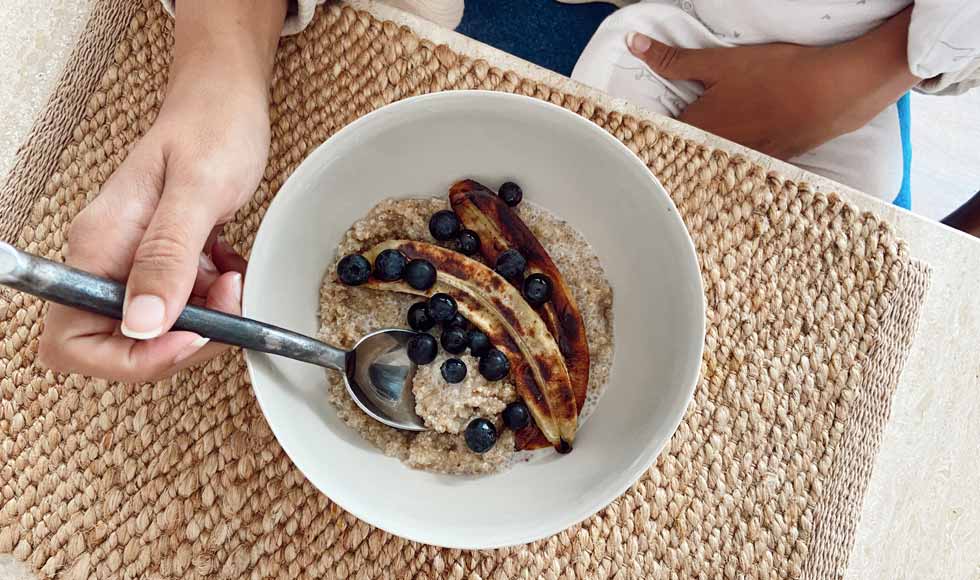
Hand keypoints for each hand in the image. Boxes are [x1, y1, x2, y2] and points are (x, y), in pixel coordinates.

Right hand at [38, 0, 286, 381]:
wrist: (226, 100)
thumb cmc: (212, 130)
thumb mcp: (197, 193)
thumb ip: (167, 258)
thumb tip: (140, 323)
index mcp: (98, 246)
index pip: (75, 340)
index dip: (132, 358)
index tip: (189, 337)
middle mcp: (106, 260)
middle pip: (119, 345)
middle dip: (178, 340)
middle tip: (224, 306)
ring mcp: (133, 262)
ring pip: (156, 330)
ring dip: (203, 319)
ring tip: (232, 280)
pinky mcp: (161, 261)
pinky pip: (179, 307)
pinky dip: (211, 302)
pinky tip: (229, 271)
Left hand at [626, 8, 918, 158]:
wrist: (834, 91)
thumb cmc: (776, 74)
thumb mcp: (720, 62)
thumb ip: (674, 59)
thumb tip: (634, 45)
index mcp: (699, 128)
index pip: (661, 136)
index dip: (649, 131)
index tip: (636, 130)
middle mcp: (717, 151)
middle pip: (685, 152)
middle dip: (672, 147)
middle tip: (662, 138)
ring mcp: (744, 160)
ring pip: (712, 161)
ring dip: (701, 156)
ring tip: (702, 143)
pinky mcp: (769, 162)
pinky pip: (739, 165)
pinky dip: (730, 161)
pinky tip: (738, 148)